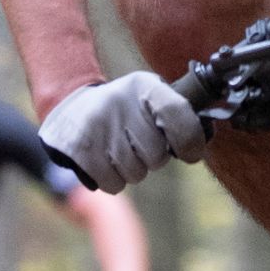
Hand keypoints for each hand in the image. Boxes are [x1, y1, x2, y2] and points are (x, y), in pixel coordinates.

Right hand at [40, 72, 208, 192]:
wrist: (70, 106)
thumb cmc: (124, 109)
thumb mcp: (148, 97)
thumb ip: (176, 115)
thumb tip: (200, 144)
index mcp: (144, 86)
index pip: (177, 113)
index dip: (191, 140)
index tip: (190, 153)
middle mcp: (120, 101)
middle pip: (156, 155)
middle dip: (153, 158)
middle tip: (139, 145)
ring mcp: (98, 124)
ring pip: (136, 173)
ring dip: (133, 170)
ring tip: (120, 151)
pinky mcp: (81, 147)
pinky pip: (114, 184)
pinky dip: (114, 180)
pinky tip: (105, 161)